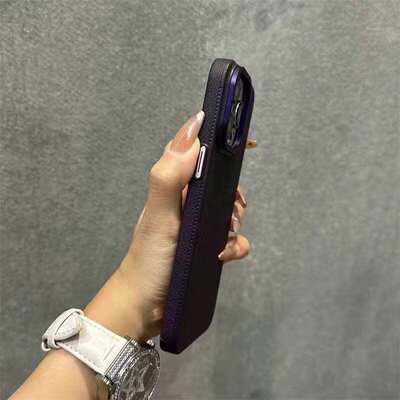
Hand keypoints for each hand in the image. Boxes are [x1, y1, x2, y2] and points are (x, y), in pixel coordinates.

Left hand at [85, 111, 252, 340]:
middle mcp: (186, 202)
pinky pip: (232, 240)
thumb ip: (170, 175)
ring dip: (234, 222)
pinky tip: (222, 255)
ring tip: (223, 237)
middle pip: (221, 183)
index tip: (248, 144)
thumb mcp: (159, 215)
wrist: (146, 306)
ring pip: (229, 210)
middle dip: (233, 194)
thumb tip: (194, 130)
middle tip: (230, 211)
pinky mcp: (207, 247)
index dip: (219, 142)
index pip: (196, 152)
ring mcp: (198, 226)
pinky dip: (234, 246)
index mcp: (174, 188)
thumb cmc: (150, 258)